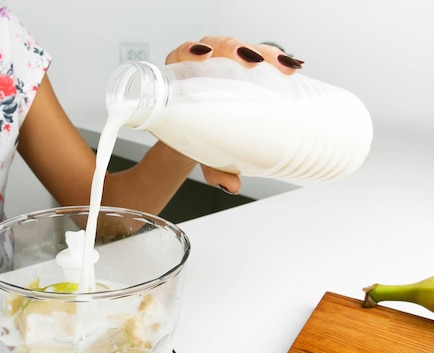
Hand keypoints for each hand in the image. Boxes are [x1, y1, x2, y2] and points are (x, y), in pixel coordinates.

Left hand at [165, 37, 304, 194]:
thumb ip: (212, 169)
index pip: (181, 55)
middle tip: (251, 61)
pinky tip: (292, 67)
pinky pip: (259, 56)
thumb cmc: (192, 137)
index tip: (203, 56)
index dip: (190, 50)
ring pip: (241, 48)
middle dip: (234, 49)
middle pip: (216, 46)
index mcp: (179, 78)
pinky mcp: (243, 67)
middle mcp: (201, 65)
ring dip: (263, 52)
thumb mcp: (200, 152)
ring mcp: (223, 63)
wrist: (198, 136)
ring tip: (281, 65)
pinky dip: (276, 59)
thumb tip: (231, 186)